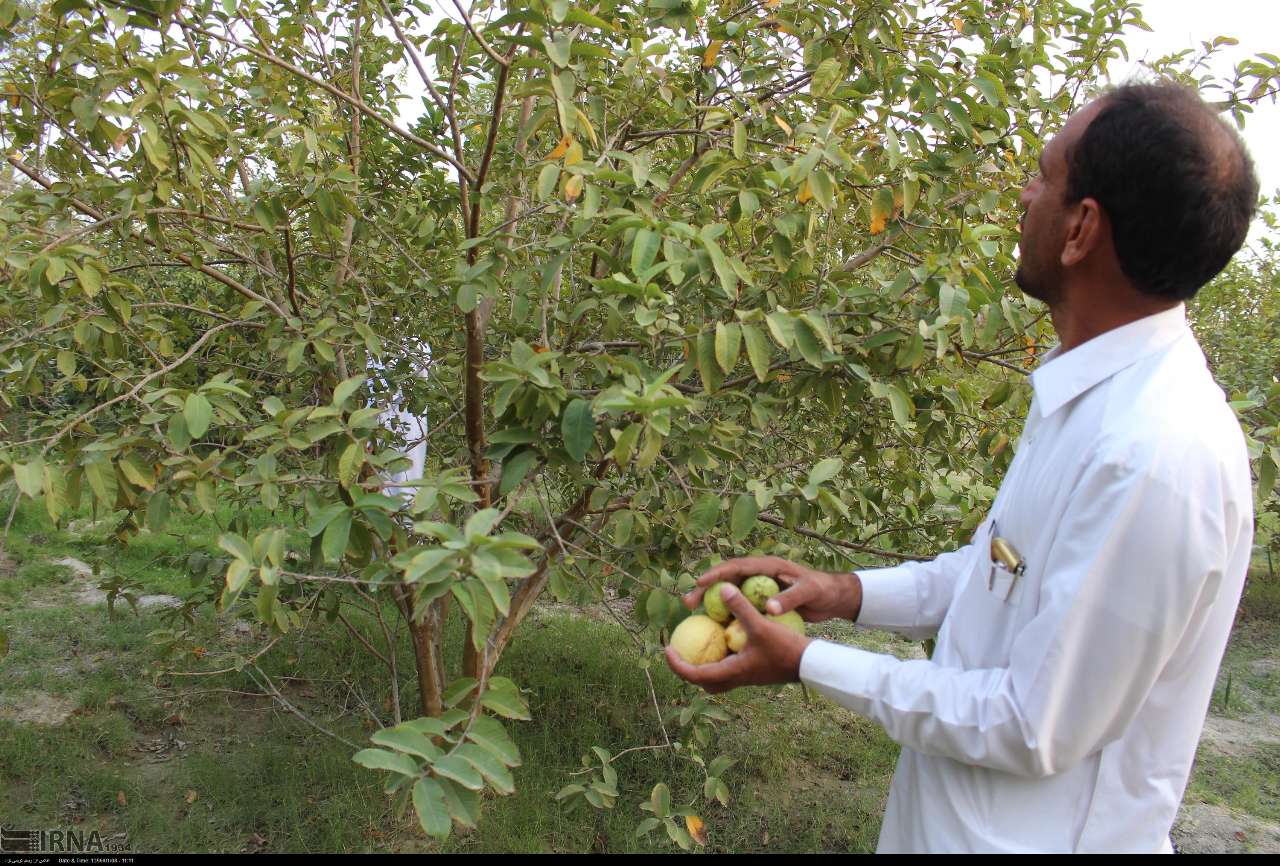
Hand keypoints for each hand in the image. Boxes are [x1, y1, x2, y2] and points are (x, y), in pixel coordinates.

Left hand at [665, 583, 811, 692]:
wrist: (811, 664)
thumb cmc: (786, 647)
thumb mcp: (761, 624)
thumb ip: (740, 607)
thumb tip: (723, 587)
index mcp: (732, 672)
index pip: (694, 674)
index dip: (677, 664)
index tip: (666, 650)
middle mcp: (736, 679)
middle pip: (703, 681)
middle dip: (687, 669)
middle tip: (678, 651)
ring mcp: (746, 678)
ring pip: (717, 678)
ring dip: (704, 666)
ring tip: (698, 646)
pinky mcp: (755, 673)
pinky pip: (729, 670)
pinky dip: (720, 659)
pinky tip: (724, 640)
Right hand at [682, 555, 861, 623]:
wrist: (832, 597)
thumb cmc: (822, 590)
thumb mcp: (808, 593)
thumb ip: (789, 599)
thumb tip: (769, 608)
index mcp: (767, 566)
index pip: (736, 567)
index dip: (716, 574)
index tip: (700, 583)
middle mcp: (758, 575)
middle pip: (725, 580)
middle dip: (704, 590)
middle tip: (688, 603)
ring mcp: (758, 588)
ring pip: (728, 594)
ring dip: (711, 604)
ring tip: (693, 617)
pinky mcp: (760, 601)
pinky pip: (739, 607)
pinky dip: (726, 615)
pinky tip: (715, 629)